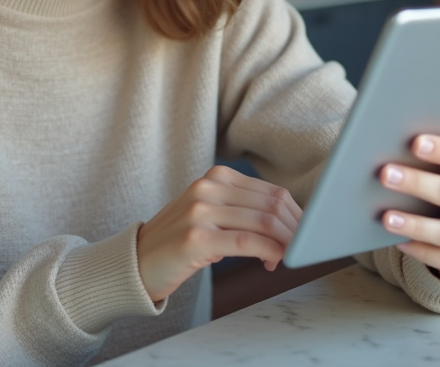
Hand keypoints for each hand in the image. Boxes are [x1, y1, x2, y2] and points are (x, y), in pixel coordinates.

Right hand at [136, 165, 302, 301]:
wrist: (136, 261)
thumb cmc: (178, 241)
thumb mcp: (209, 215)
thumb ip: (242, 211)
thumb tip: (288, 223)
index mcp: (215, 177)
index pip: (271, 192)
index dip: (296, 215)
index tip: (303, 234)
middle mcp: (208, 188)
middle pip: (272, 205)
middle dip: (295, 229)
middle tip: (300, 249)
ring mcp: (200, 211)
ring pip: (263, 222)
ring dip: (285, 243)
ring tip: (285, 257)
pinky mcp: (196, 238)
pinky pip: (247, 242)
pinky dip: (269, 252)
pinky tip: (271, 262)